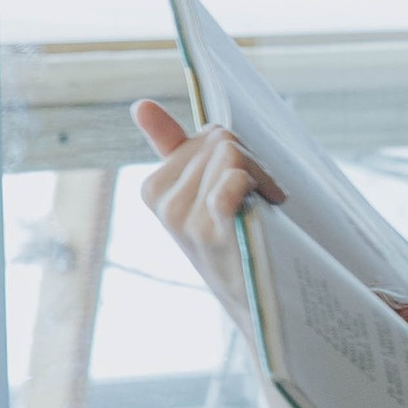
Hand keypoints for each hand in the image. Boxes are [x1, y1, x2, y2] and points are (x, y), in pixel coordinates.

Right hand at [132, 102, 283, 325]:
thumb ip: (171, 147)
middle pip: (222, 140)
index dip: (237, 153)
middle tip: (262, 194)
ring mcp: (184, 219)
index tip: (246, 181)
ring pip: (232, 154)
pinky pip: (232, 178)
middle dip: (252, 160)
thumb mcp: (197, 195)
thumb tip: (140, 104)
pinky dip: (255, 182)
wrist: (255, 302)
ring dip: (262, 174)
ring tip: (266, 204)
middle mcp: (164, 203)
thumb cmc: (231, 241)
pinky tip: (267, 203)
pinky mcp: (211, 231)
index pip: (208, 135)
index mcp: (154, 189)